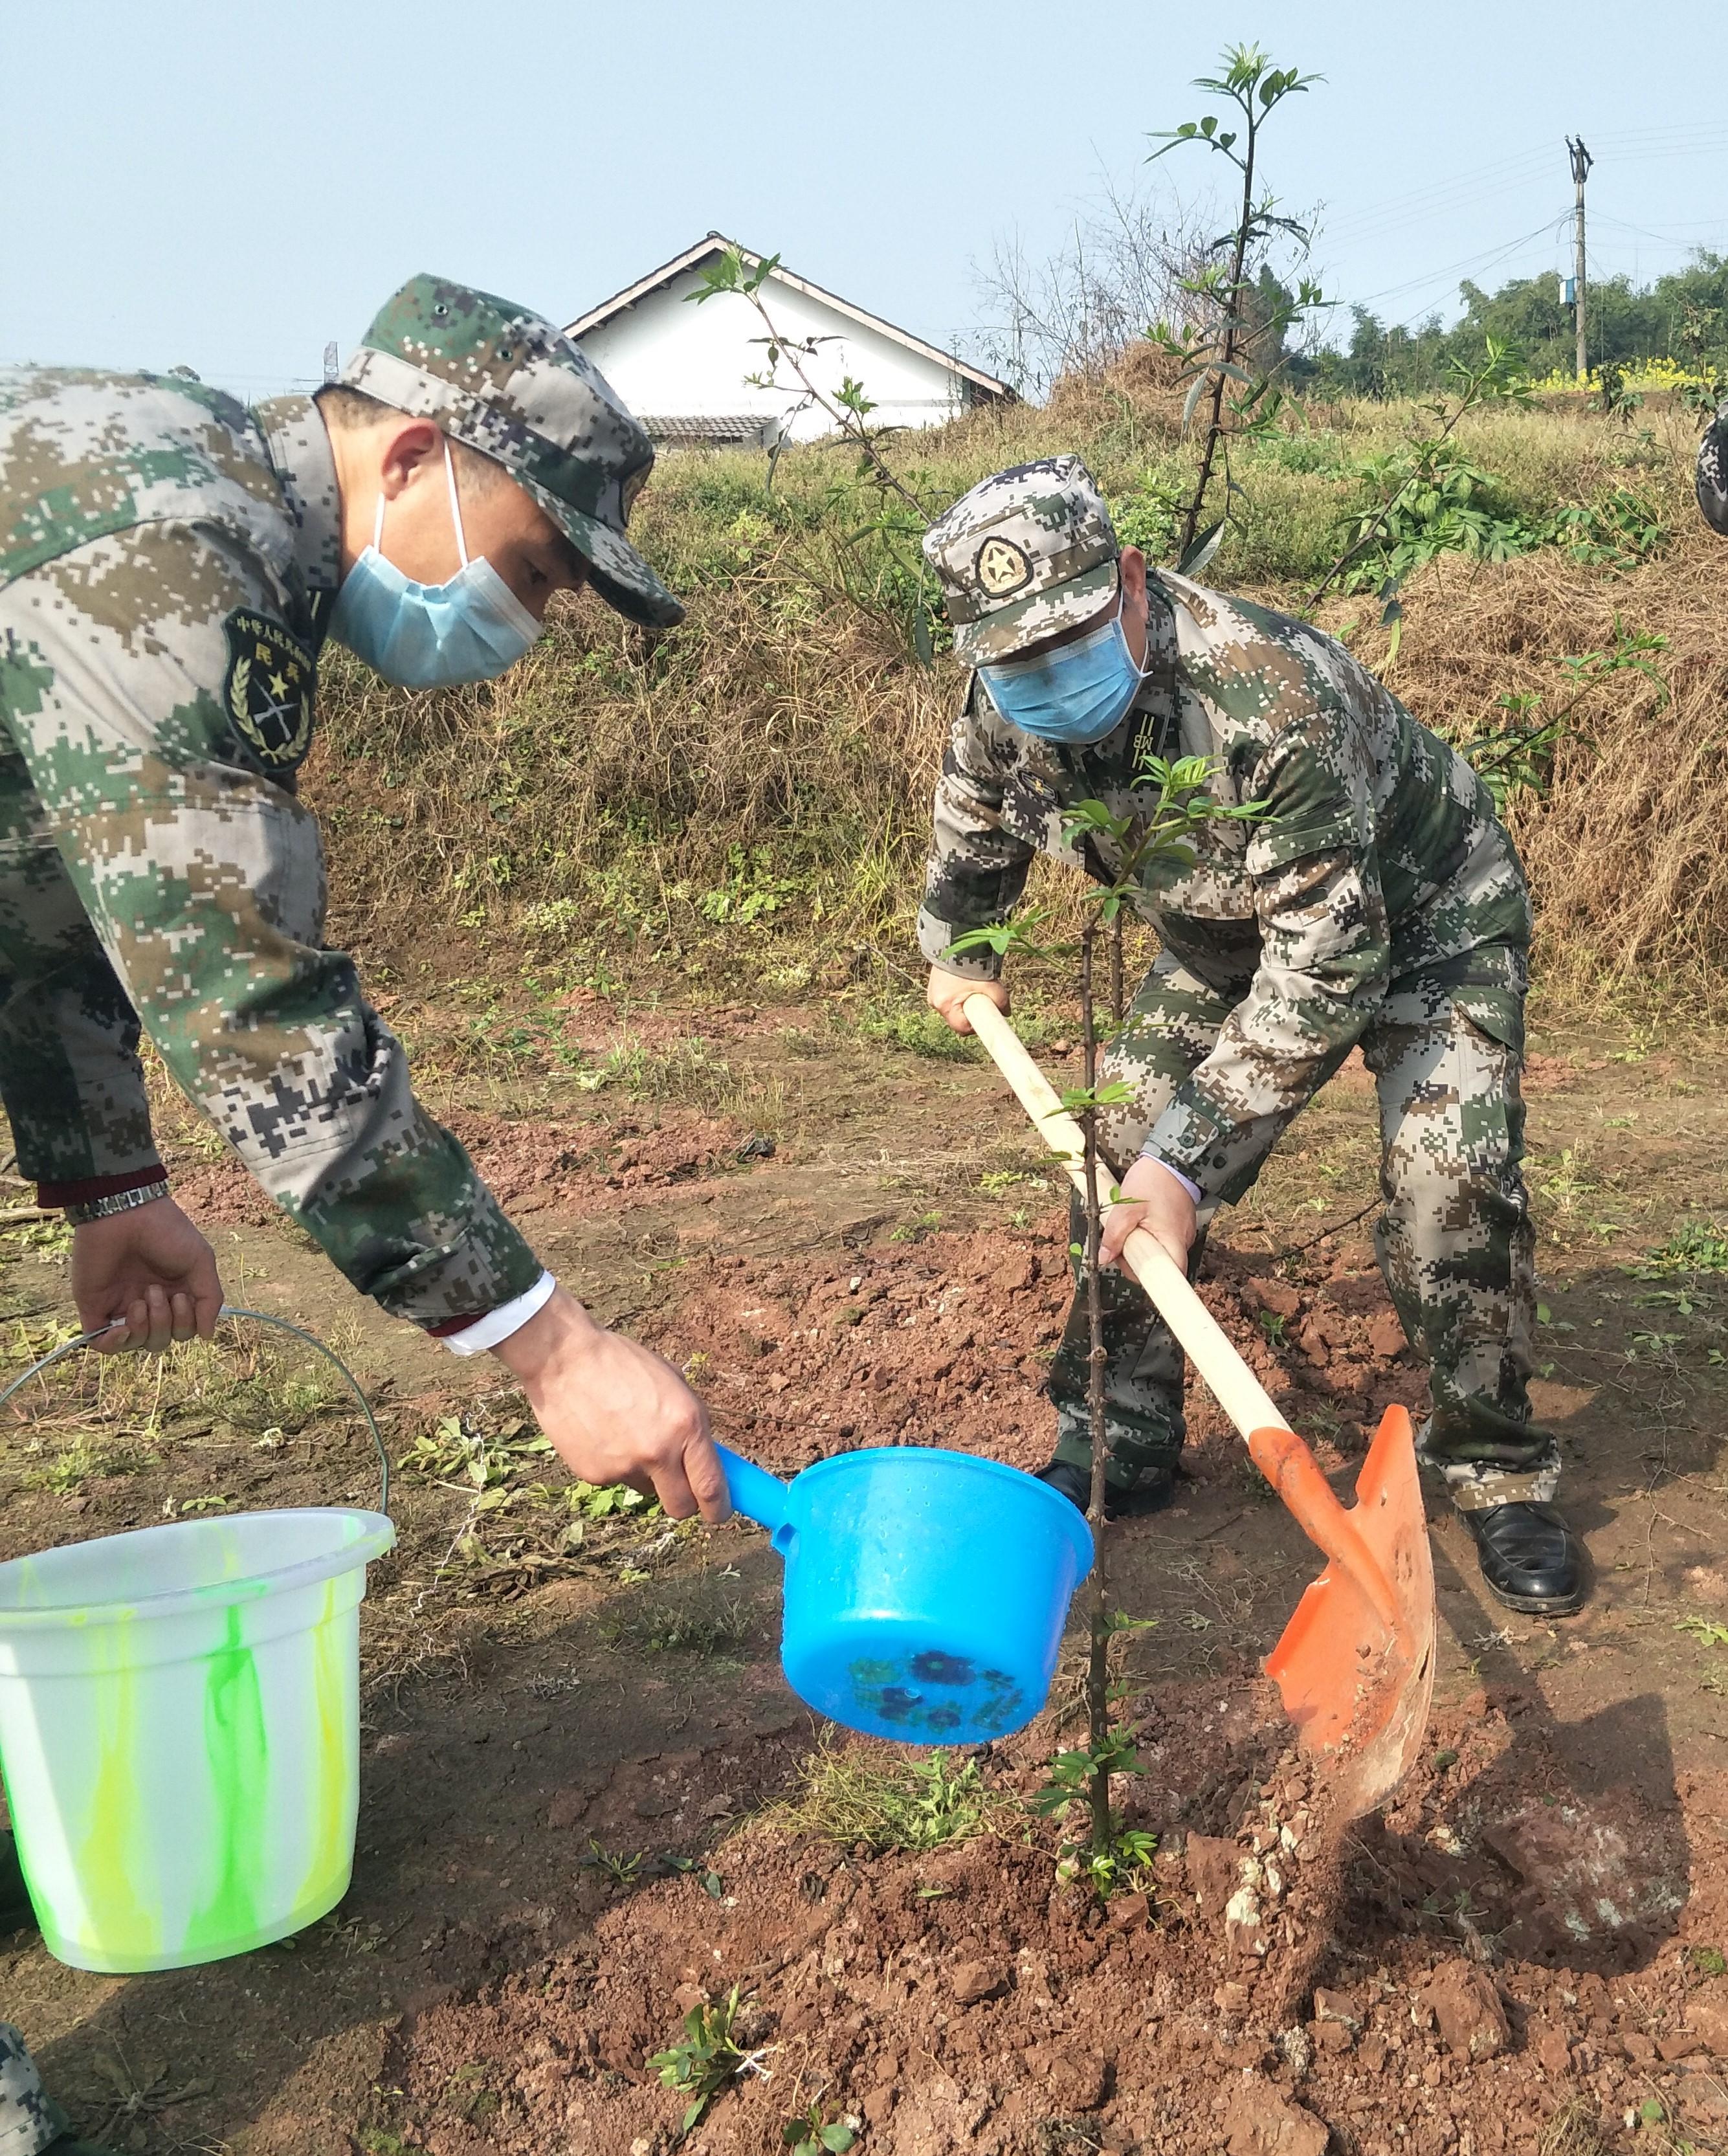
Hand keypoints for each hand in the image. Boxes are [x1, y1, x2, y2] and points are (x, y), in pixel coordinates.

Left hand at [71, 1196, 224, 1351]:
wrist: (125, 1213)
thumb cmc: (166, 1232)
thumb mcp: (200, 1262)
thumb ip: (210, 1299)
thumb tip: (207, 1335)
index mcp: (174, 1292)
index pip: (183, 1330)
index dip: (186, 1323)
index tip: (182, 1296)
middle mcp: (149, 1302)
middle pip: (161, 1340)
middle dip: (166, 1324)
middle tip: (158, 1292)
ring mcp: (120, 1306)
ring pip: (137, 1343)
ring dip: (146, 1328)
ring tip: (142, 1298)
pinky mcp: (95, 1307)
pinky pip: (103, 1344)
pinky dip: (116, 1344)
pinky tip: (124, 1327)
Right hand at [493, 1286, 729, 1523]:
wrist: (564, 1359)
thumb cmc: (622, 1362)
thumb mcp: (673, 1384)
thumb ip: (691, 1425)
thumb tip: (706, 1459)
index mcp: (686, 1425)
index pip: (711, 1487)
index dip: (719, 1508)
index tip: (720, 1513)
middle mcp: (658, 1452)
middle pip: (680, 1506)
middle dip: (685, 1503)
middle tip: (680, 1485)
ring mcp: (624, 1467)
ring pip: (647, 1490)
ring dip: (647, 1474)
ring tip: (627, 1433)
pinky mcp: (594, 1474)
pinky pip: (617, 1479)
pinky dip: (615, 1464)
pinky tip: (602, 1433)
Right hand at [927, 965, 1007, 1035]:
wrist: (957, 940)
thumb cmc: (972, 965)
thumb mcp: (991, 986)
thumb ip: (1001, 1002)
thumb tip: (1005, 1012)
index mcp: (946, 1006)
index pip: (962, 1028)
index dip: (976, 1026)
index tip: (985, 1018)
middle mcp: (935, 1002)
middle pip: (956, 1018)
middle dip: (970, 1012)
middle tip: (983, 1000)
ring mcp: (932, 992)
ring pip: (952, 1006)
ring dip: (964, 1001)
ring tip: (974, 987)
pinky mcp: (933, 983)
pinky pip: (948, 994)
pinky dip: (957, 992)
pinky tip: (966, 981)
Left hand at [1097, 1155, 1197, 1276]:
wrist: (1170, 1160)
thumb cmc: (1153, 1181)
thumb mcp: (1126, 1207)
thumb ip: (1114, 1235)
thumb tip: (1103, 1258)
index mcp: (1172, 1241)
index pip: (1169, 1279)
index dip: (1148, 1279)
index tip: (1129, 1266)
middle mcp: (1181, 1242)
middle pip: (1158, 1267)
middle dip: (1134, 1259)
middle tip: (1120, 1239)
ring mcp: (1180, 1235)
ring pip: (1156, 1253)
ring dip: (1139, 1245)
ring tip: (1129, 1224)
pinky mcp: (1176, 1227)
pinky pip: (1159, 1240)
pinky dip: (1146, 1235)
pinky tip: (1138, 1220)